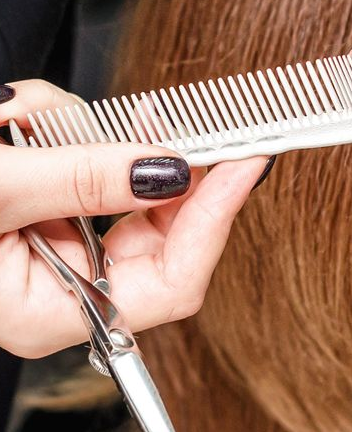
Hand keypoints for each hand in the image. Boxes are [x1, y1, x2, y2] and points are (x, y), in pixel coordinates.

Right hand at [0, 80, 266, 358]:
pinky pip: (72, 162)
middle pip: (156, 226)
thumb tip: (171, 172)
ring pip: (113, 179)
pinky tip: (14, 119)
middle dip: (141, 160)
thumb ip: (83, 180)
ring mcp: (48, 247)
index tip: (247, 161)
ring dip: (71, 132)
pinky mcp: (34, 209)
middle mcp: (58, 290)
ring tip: (17, 120)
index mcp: (49, 315)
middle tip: (156, 116)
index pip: (175, 282)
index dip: (217, 219)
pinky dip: (48, 127)